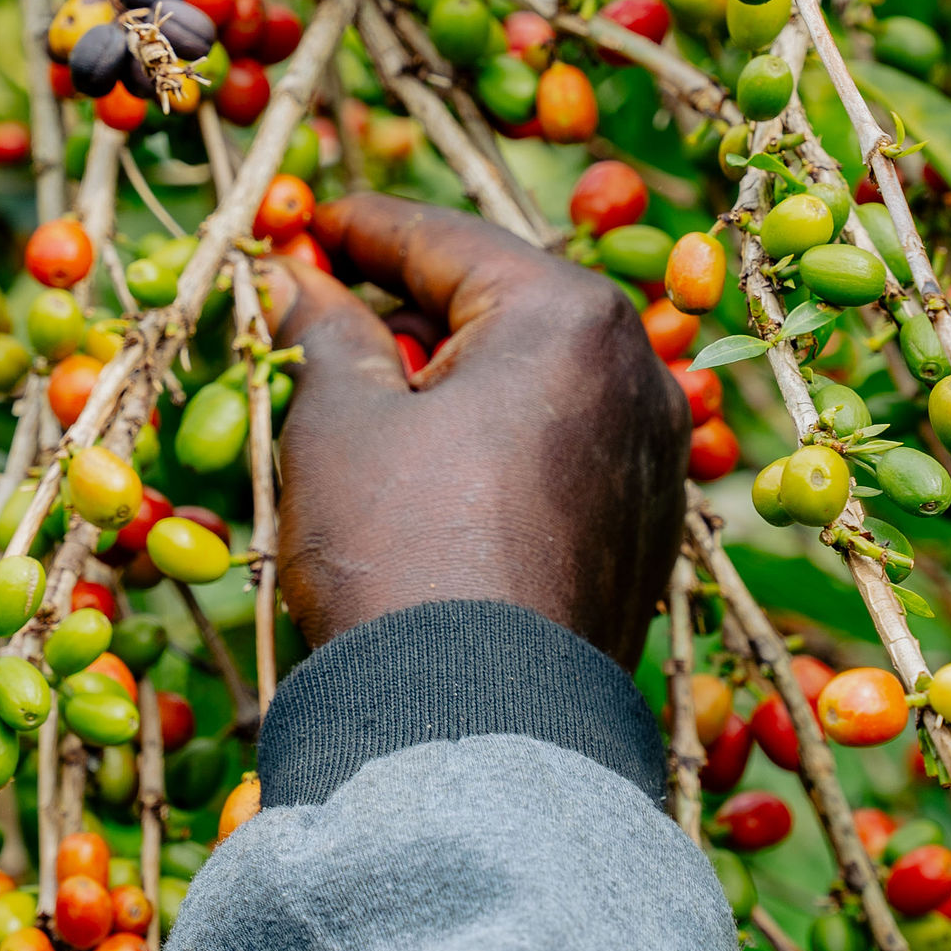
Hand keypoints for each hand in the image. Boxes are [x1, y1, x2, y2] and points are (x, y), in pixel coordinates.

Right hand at [266, 195, 688, 669]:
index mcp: (569, 317)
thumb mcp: (339, 424)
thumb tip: (296, 276)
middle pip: (500, 307)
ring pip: (534, 381)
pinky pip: (561, 448)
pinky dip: (496, 440)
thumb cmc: (400, 555)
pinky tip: (430, 467)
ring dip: (452, 378)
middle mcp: (637, 370)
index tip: (303, 219)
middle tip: (320, 307)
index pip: (445, 240)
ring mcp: (655, 454)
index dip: (360, 227)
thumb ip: (323, 329)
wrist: (482, 731)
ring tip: (363, 394)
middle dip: (406, 307)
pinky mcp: (649, 528)